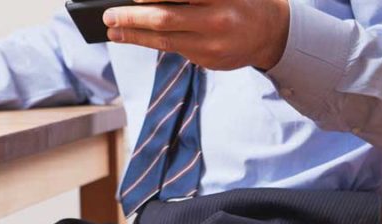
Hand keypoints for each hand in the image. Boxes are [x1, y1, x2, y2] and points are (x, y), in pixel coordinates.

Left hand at [103, 0, 289, 70]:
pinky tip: (132, 35)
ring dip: (134, 34)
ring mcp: (213, 44)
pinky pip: (174, 50)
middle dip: (132, 17)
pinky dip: (150, 42)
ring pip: (165, 41)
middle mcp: (217, 19)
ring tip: (113, 29)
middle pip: (166, 18)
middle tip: (109, 15)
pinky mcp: (209, 60)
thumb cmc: (240, 0)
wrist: (273, 32)